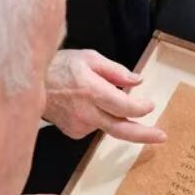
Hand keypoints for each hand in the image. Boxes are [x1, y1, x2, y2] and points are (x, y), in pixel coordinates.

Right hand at [45, 49, 166, 142]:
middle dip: (144, 135)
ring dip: (115, 115)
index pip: (123, 107)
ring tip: (96, 95)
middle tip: (161, 136)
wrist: (32, 85)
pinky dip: (99, 116)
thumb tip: (137, 81)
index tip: (150, 105)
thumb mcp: (89, 58)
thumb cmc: (60, 67)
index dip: (140, 108)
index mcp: (91, 91)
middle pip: (120, 129)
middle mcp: (86, 112)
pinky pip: (96, 126)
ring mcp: (79, 125)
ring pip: (108, 125)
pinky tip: (86, 104)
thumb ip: (115, 71)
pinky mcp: (74, 132)